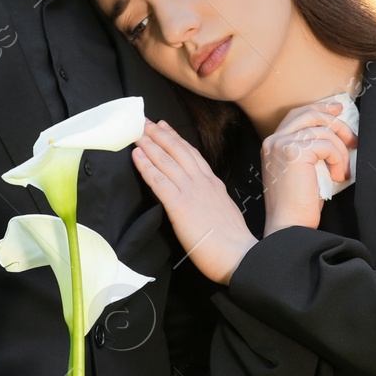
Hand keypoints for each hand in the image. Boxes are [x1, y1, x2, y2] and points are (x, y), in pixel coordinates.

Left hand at [131, 120, 258, 285]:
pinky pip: (159, 181)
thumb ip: (212, 199)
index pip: (191, 154)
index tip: (163, 126)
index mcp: (213, 184)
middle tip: (143, 121)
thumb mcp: (225, 210)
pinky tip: (136, 156)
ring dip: (149, 144)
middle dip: (158, 133)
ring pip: (166, 160)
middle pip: (177, 150)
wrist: (239, 255)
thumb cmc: (233, 241)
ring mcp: (191, 191)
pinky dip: (146, 166)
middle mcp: (202, 182)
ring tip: (136, 132)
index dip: (175, 138)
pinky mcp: (180, 205)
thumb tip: (201, 198)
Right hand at [260, 101, 357, 235]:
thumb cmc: (298, 205)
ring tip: (342, 171)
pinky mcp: (294, 153)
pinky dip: (338, 160)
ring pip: (323, 131)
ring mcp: (282, 145)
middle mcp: (274, 141)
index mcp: (273, 144)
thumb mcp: (303, 170)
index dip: (319, 109)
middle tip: (353, 139)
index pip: (297, 115)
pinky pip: (327, 145)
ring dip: (341, 151)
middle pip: (310, 115)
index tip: (337, 111)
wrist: (289, 226)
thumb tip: (336, 131)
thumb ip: (310, 149)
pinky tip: (338, 177)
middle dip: (336, 123)